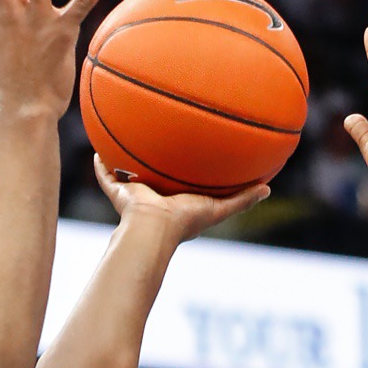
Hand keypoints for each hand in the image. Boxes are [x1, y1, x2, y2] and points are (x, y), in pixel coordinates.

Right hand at [93, 155, 268, 242]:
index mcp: (175, 202)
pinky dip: (102, 166)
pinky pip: (106, 176)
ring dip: (127, 161)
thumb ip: (242, 200)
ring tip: (126, 138)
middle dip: (155, 163)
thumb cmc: (184, 221)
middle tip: (159, 143)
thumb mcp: (219, 209)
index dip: (185, 173)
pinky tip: (98, 149)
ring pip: (129, 175)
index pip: (181, 184)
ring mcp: (134, 195)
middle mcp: (154, 198)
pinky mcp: (118, 193)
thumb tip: (268, 189)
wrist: (153, 228)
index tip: (189, 156)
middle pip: (154, 176)